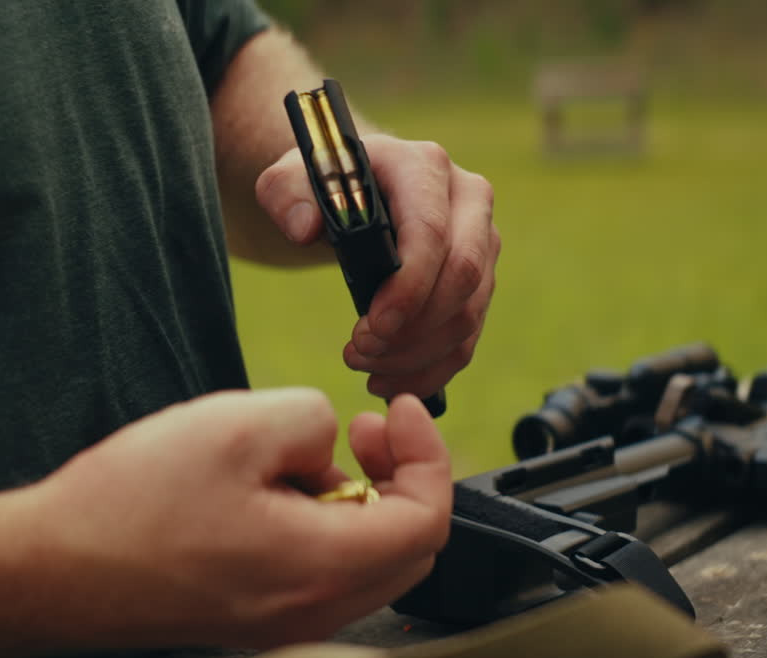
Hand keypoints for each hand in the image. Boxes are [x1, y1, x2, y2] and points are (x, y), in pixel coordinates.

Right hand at [37, 388, 451, 649]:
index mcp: (322, 568)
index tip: (398, 409)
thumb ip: (313, 420)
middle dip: (401, 476)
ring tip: (305, 453)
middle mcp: (315, 612)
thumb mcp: (236, 425)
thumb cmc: (132, 503)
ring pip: (369, 561)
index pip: (428, 520)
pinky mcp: (257, 618)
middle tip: (362, 428)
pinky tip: (275, 487)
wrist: (51, 570)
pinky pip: (325, 572)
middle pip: (409, 548)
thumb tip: (331, 441)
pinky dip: (327, 523)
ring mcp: (286, 623)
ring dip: (362, 498)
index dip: (428, 452)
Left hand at [256, 134, 500, 399]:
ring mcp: (481, 241)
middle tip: (360, 353)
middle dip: (413, 329)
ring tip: (363, 366)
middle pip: (464, 276)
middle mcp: (468, 198)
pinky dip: (430, 369)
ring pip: (468, 314)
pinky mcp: (480, 279)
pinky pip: (468, 337)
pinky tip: (388, 381)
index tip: (369, 330)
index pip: (431, 233)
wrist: (354, 193)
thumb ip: (285, 194)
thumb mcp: (289, 180)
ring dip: (417, 356)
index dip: (407, 289)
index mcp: (424, 166)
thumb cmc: (323, 186)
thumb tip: (305, 228)